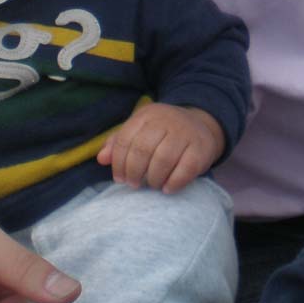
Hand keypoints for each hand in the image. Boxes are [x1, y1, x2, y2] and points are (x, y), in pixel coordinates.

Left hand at [96, 104, 222, 192]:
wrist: (200, 125)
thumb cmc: (163, 132)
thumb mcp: (140, 130)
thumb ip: (119, 143)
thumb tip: (102, 158)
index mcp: (147, 115)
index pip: (125, 139)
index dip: (118, 163)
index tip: (120, 178)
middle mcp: (167, 120)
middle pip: (142, 149)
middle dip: (134, 172)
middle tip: (134, 184)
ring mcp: (186, 133)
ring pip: (163, 159)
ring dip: (153, 179)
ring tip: (152, 185)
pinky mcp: (201, 148)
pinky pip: (185, 169)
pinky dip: (173, 182)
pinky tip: (167, 188)